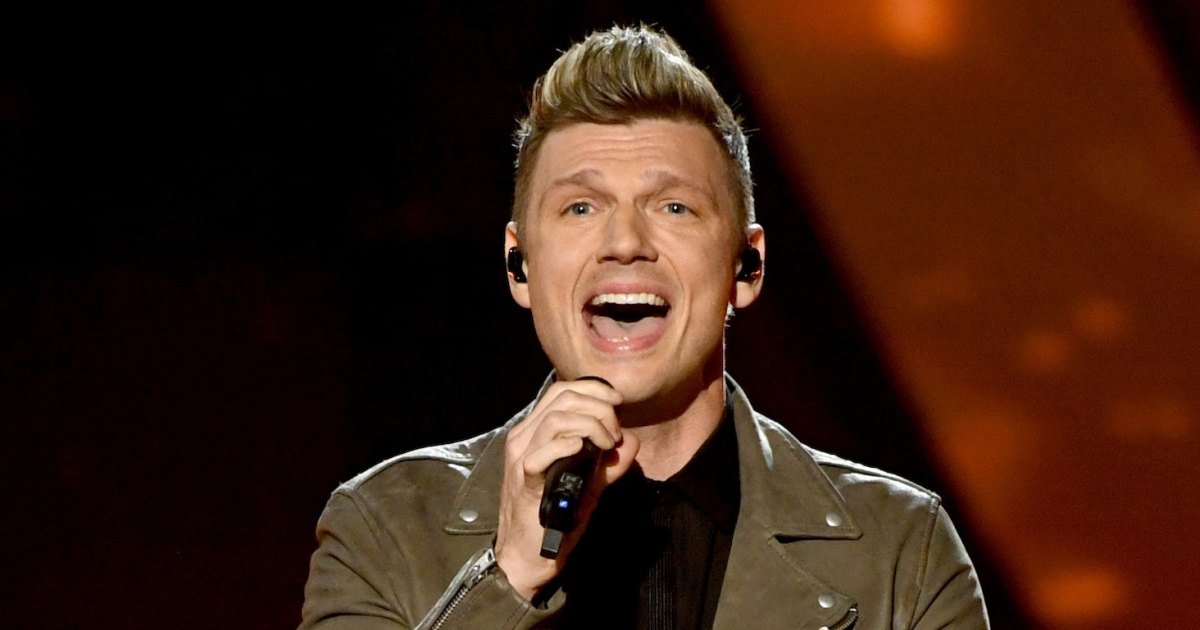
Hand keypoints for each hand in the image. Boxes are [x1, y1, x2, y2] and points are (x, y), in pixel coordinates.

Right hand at [493, 378, 639, 600]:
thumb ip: (609, 463)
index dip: (593, 388)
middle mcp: (524, 437)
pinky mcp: (524, 480)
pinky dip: (566, 445)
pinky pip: (541, 452)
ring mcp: (520, 457)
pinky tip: (582, 449)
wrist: (527, 555)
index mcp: (535, 431)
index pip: (562, 391)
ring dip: (589, 425)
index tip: (617, 401)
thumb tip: (631, 441)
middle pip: (562, 398)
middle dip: (598, 407)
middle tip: (614, 432)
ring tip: (605, 444)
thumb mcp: (588, 484)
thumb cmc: (553, 518)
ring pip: (555, 419)